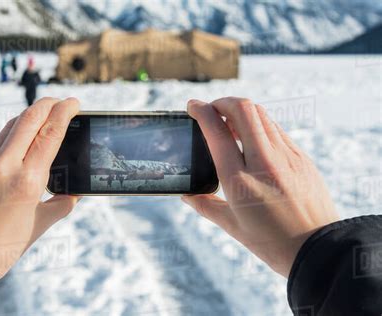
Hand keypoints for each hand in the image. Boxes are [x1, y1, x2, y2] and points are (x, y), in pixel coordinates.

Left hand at [0, 97, 79, 284]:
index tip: (74, 103)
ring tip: (41, 120)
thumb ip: (60, 205)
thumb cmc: (1, 248)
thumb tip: (74, 194)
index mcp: (27, 181)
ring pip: (9, 128)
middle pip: (28, 118)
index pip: (49, 134)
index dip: (64, 112)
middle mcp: (3, 166)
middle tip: (60, 102)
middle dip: (47, 104)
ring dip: (28, 118)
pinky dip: (10, 143)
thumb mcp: (38, 226)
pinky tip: (16, 154)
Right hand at [183, 97, 339, 276]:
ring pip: (262, 114)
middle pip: (243, 109)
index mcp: (239, 181)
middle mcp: (263, 162)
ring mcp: (286, 157)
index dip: (201, 111)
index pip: (217, 132)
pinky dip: (260, 124)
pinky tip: (254, 138)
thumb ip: (205, 206)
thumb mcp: (232, 226)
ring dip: (241, 111)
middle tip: (212, 109)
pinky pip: (277, 129)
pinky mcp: (302, 157)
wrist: (319, 249)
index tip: (192, 105)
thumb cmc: (272, 242)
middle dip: (222, 101)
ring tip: (231, 123)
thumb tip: (187, 195)